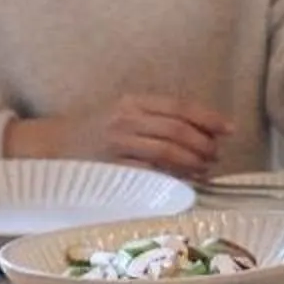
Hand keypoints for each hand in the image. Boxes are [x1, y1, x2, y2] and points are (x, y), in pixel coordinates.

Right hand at [4, 94, 233, 178]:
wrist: (53, 144)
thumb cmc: (96, 130)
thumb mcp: (125, 113)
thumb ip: (158, 118)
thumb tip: (203, 132)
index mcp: (133, 101)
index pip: (179, 106)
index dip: (208, 118)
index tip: (229, 129)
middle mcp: (126, 119)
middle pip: (177, 129)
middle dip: (204, 144)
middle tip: (216, 155)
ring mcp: (118, 143)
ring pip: (166, 151)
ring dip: (192, 161)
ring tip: (205, 168)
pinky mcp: (111, 167)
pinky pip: (149, 172)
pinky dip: (171, 177)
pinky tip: (184, 182)